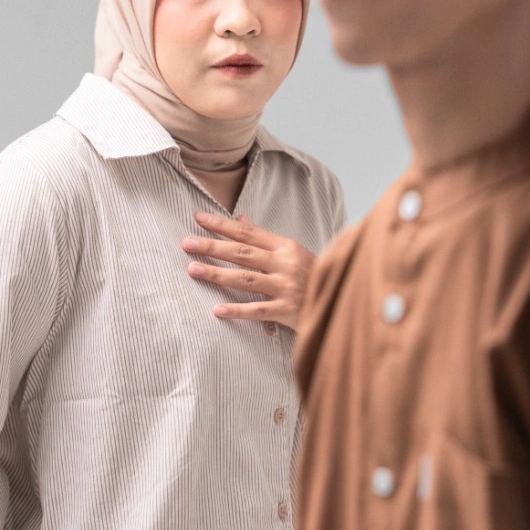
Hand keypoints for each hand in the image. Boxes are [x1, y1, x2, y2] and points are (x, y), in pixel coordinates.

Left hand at [182, 212, 315, 330]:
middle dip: (213, 246)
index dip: (222, 225)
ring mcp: (286, 287)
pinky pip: (258, 310)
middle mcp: (285, 264)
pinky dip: (237, 310)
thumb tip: (240, 219)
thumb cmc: (313, 274)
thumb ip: (264, 237)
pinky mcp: (287, 310)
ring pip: (246, 279)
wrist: (342, 299)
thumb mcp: (292, 251)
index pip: (248, 232)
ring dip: (218, 273)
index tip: (198, 218)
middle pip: (242, 253)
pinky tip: (217, 309)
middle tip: (187, 243)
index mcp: (286, 246)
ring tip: (193, 270)